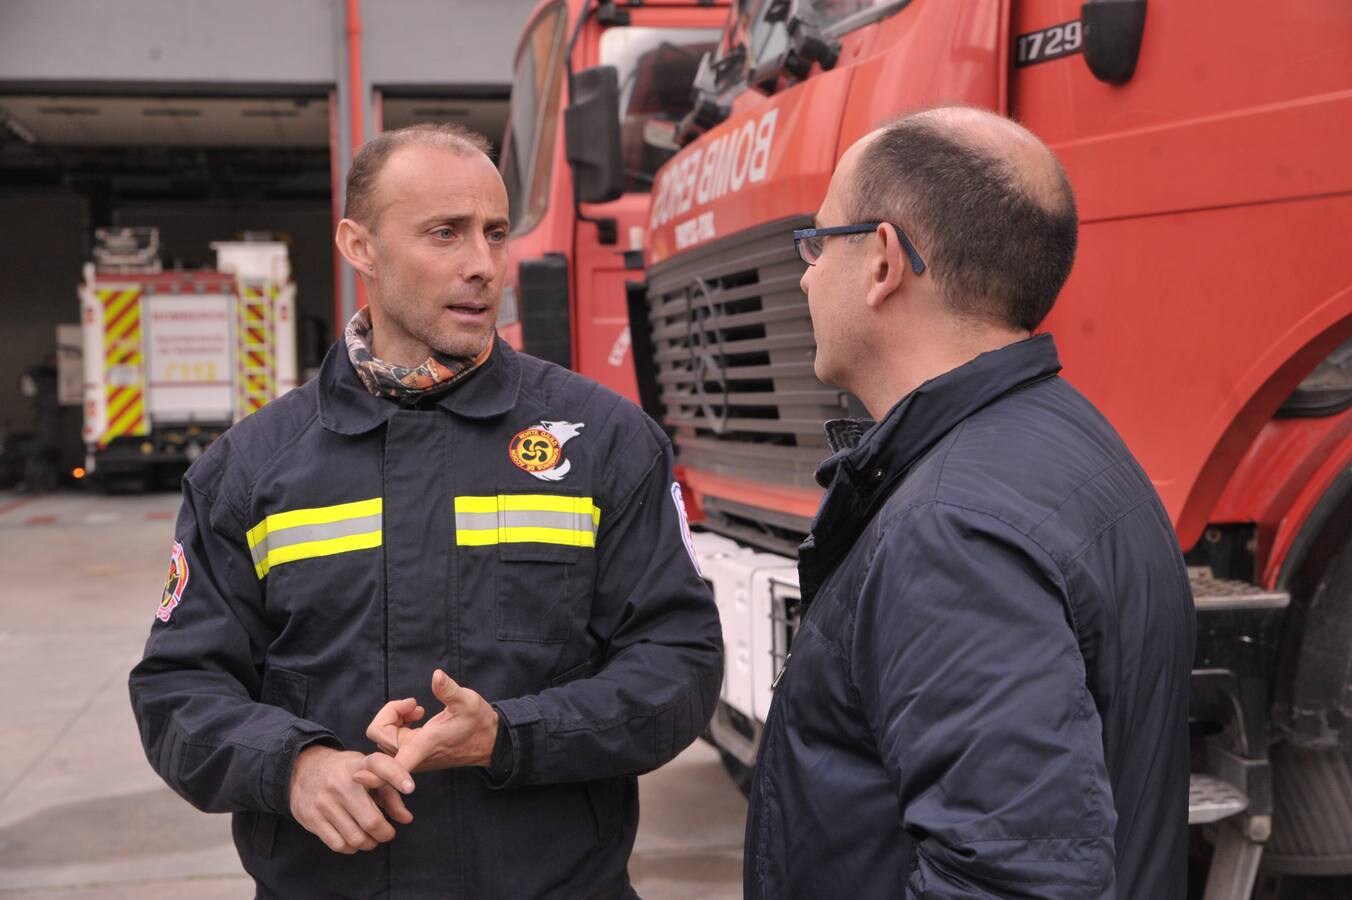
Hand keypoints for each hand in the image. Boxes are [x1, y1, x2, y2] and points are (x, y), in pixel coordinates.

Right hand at [288, 745, 412, 853]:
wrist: (302, 770)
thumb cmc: (345, 773)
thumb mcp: (367, 772)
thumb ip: (390, 794)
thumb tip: (406, 819)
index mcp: (359, 765)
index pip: (379, 765)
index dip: (397, 775)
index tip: (410, 787)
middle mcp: (340, 783)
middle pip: (371, 820)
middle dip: (385, 833)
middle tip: (387, 833)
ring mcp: (324, 802)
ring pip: (356, 838)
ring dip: (369, 843)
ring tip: (371, 838)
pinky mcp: (312, 818)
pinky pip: (338, 844)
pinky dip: (352, 847)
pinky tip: (354, 840)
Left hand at [362, 669, 499, 772]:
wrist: (489, 741)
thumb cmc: (478, 722)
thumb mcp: (467, 701)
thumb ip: (449, 690)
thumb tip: (436, 675)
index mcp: (424, 745)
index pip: (393, 766)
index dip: (375, 773)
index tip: (359, 776)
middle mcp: (415, 753)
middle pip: (380, 736)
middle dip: (390, 713)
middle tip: (413, 704)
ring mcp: (414, 755)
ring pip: (385, 737)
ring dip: (394, 717)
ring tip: (416, 708)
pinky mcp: (415, 752)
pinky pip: (393, 738)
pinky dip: (398, 723)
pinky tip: (415, 715)